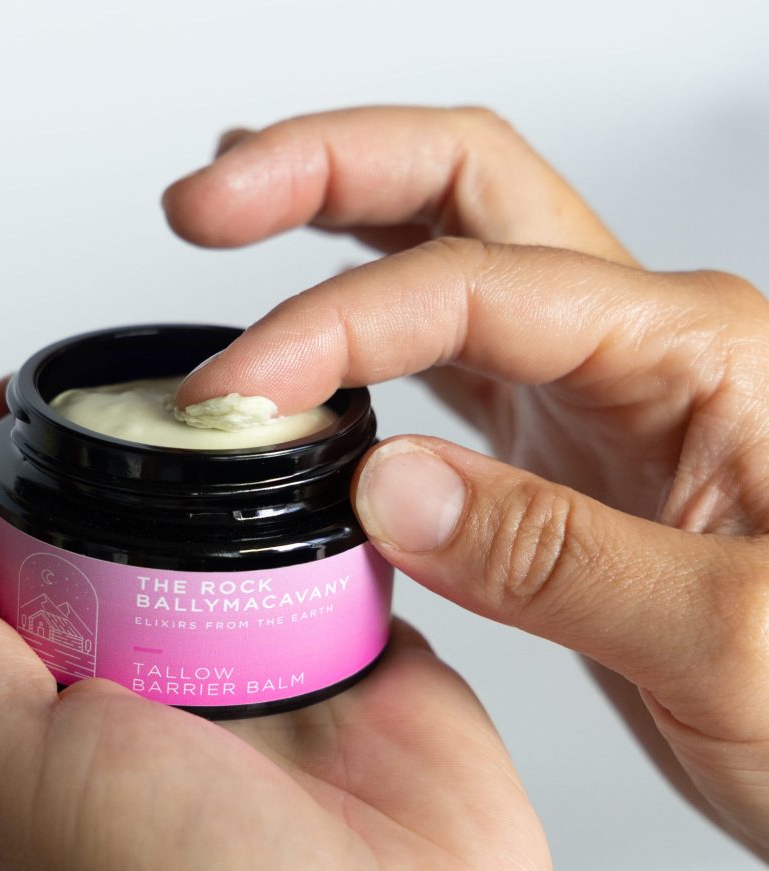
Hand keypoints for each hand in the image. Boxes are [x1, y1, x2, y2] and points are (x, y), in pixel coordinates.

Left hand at [0, 382, 584, 870]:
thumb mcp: (12, 786)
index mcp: (44, 729)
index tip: (13, 403)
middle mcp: (145, 697)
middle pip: (100, 537)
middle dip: (104, 457)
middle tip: (128, 392)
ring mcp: (252, 671)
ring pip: (210, 533)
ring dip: (214, 470)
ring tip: (224, 400)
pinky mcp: (347, 653)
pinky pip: (321, 548)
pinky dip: (314, 501)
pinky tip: (310, 456)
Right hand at [163, 105, 768, 856]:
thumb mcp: (728, 641)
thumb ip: (552, 558)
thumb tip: (388, 488)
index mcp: (694, 355)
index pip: (475, 291)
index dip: (336, 327)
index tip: (239, 389)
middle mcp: (637, 347)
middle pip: (464, 190)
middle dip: (323, 173)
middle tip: (209, 201)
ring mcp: (590, 396)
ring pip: (446, 258)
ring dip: (332, 226)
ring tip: (232, 221)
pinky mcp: (554, 456)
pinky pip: (442, 365)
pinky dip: (361, 344)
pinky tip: (314, 346)